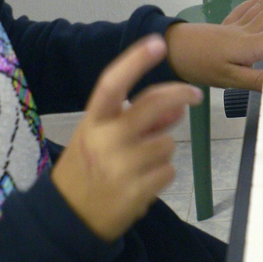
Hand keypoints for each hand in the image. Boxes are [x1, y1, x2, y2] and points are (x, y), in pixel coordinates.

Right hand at [52, 36, 200, 241]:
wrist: (68, 217)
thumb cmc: (86, 168)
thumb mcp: (100, 137)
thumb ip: (134, 119)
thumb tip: (175, 109)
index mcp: (92, 122)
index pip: (112, 84)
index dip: (135, 61)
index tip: (157, 43)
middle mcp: (105, 140)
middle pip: (153, 105)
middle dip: (180, 95)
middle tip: (194, 95)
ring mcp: (121, 167)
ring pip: (167, 143)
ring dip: (163, 149)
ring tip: (141, 162)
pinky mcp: (137, 192)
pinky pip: (168, 170)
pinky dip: (161, 174)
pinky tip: (142, 181)